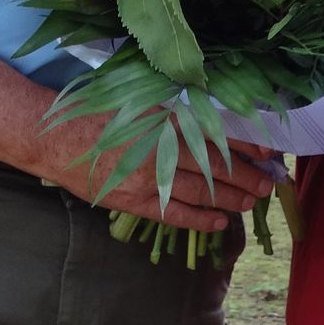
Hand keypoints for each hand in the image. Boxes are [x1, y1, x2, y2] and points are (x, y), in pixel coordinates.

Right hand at [35, 105, 277, 229]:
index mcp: (164, 120)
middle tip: (268, 181)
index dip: (246, 144)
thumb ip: (171, 112)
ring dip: (231, 197)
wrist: (55, 137)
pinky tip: (220, 222)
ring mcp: (149, 178)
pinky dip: (200, 219)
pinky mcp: (134, 201)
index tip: (268, 150)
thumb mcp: (138, 102)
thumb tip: (209, 119)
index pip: (217, 133)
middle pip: (216, 166)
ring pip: (201, 191)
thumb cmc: (96, 113)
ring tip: (252, 201)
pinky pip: (175, 214)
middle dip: (246, 175)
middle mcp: (162, 150)